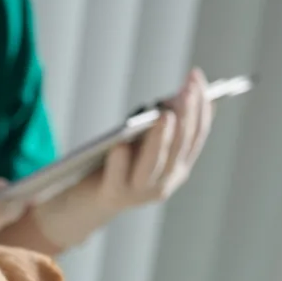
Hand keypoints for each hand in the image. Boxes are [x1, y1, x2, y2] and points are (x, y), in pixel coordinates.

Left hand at [31, 68, 214, 249]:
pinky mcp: (113, 196)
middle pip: (180, 146)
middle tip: (186, 90)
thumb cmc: (112, 164)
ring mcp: (140, 192)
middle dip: (185, 115)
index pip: (197, 134)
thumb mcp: (138, 141)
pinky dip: (120, 162)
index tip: (196, 77)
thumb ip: (156, 125)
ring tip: (163, 115)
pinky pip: (118, 178)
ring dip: (160, 138)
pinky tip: (120, 145)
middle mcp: (164, 182)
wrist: (82, 203)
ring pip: (155, 163)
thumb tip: (174, 98)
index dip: (200, 105)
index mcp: (177, 168)